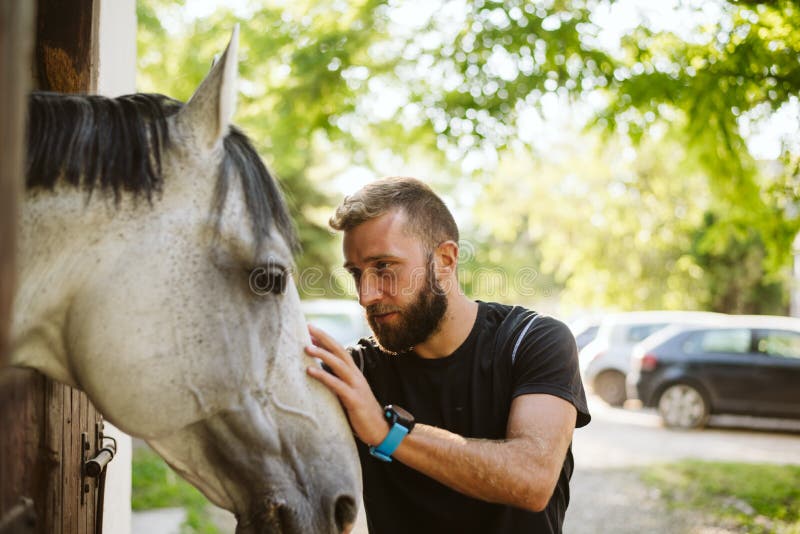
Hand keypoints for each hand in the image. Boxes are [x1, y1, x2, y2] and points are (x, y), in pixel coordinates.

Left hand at [305, 324, 388, 445]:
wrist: (381, 430)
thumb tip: (319, 378)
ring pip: (338, 364)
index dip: (326, 340)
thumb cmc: (361, 414)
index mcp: (354, 374)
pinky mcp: (354, 399)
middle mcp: (356, 376)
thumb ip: (337, 385)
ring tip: (306, 347)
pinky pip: (336, 385)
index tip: (311, 330)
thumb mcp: (348, 395)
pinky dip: (323, 376)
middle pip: (339, 351)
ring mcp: (356, 386)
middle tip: (308, 326)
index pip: (339, 351)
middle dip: (324, 338)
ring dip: (322, 354)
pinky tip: (310, 370)